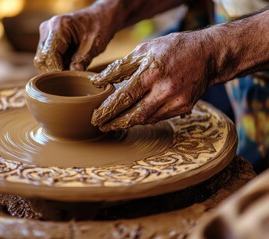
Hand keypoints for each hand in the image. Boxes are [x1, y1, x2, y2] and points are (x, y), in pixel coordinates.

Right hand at [34, 4, 116, 72]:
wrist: (100, 18)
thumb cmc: (99, 27)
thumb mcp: (95, 44)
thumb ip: (84, 59)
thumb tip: (75, 72)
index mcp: (58, 26)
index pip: (49, 53)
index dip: (56, 69)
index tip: (67, 80)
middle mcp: (48, 29)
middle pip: (42, 58)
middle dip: (54, 72)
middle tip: (69, 82)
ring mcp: (46, 35)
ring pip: (42, 60)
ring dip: (54, 70)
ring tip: (69, 77)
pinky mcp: (48, 41)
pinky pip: (47, 58)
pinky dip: (56, 66)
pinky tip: (67, 71)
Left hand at [91, 31, 219, 131]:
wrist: (208, 54)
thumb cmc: (172, 48)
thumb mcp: (144, 49)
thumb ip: (120, 67)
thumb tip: (98, 82)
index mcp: (152, 71)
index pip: (124, 96)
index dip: (108, 110)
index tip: (95, 117)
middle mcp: (165, 89)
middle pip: (134, 114)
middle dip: (115, 123)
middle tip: (101, 126)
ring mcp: (177, 100)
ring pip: (146, 119)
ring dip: (128, 122)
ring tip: (114, 122)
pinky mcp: (184, 107)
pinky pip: (159, 117)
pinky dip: (145, 118)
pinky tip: (135, 116)